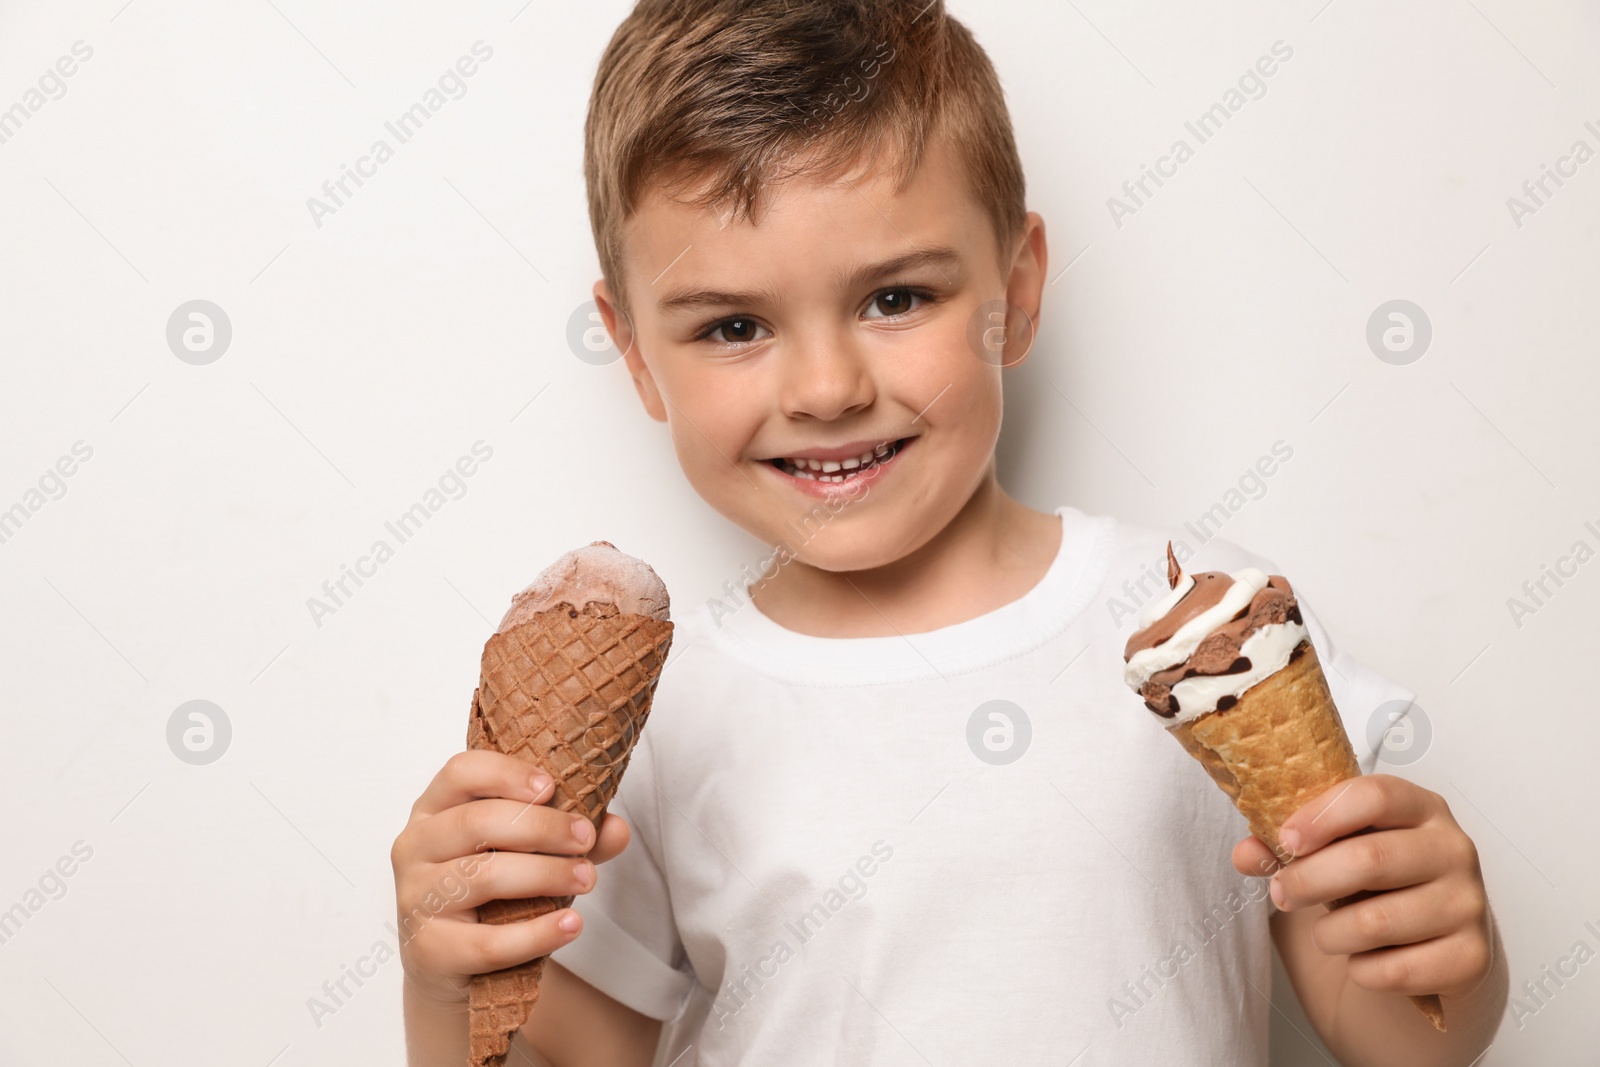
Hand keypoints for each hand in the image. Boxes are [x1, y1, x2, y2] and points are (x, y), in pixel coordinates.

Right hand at [391, 749, 631, 1005]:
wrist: (448, 963)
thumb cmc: (489, 891)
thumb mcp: (524, 852)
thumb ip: (570, 837)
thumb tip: (616, 829)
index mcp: (434, 808)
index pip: (461, 772)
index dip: (506, 774)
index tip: (551, 787)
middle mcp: (414, 847)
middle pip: (478, 822)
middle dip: (542, 827)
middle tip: (585, 838)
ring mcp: (416, 898)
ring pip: (486, 877)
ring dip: (547, 874)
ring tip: (587, 878)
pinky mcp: (430, 950)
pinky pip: (489, 941)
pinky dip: (538, 933)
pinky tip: (571, 924)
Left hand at [1231, 774, 1493, 1000]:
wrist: (1431, 955)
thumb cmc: (1374, 891)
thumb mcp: (1330, 858)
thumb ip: (1286, 849)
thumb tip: (1246, 853)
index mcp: (1419, 807)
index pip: (1374, 795)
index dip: (1322, 816)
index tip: (1285, 840)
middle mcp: (1454, 849)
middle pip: (1370, 858)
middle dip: (1309, 881)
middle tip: (1281, 894)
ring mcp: (1469, 904)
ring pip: (1377, 921)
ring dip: (1331, 934)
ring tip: (1326, 934)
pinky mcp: (1472, 958)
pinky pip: (1396, 969)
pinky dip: (1363, 971)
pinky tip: (1364, 962)